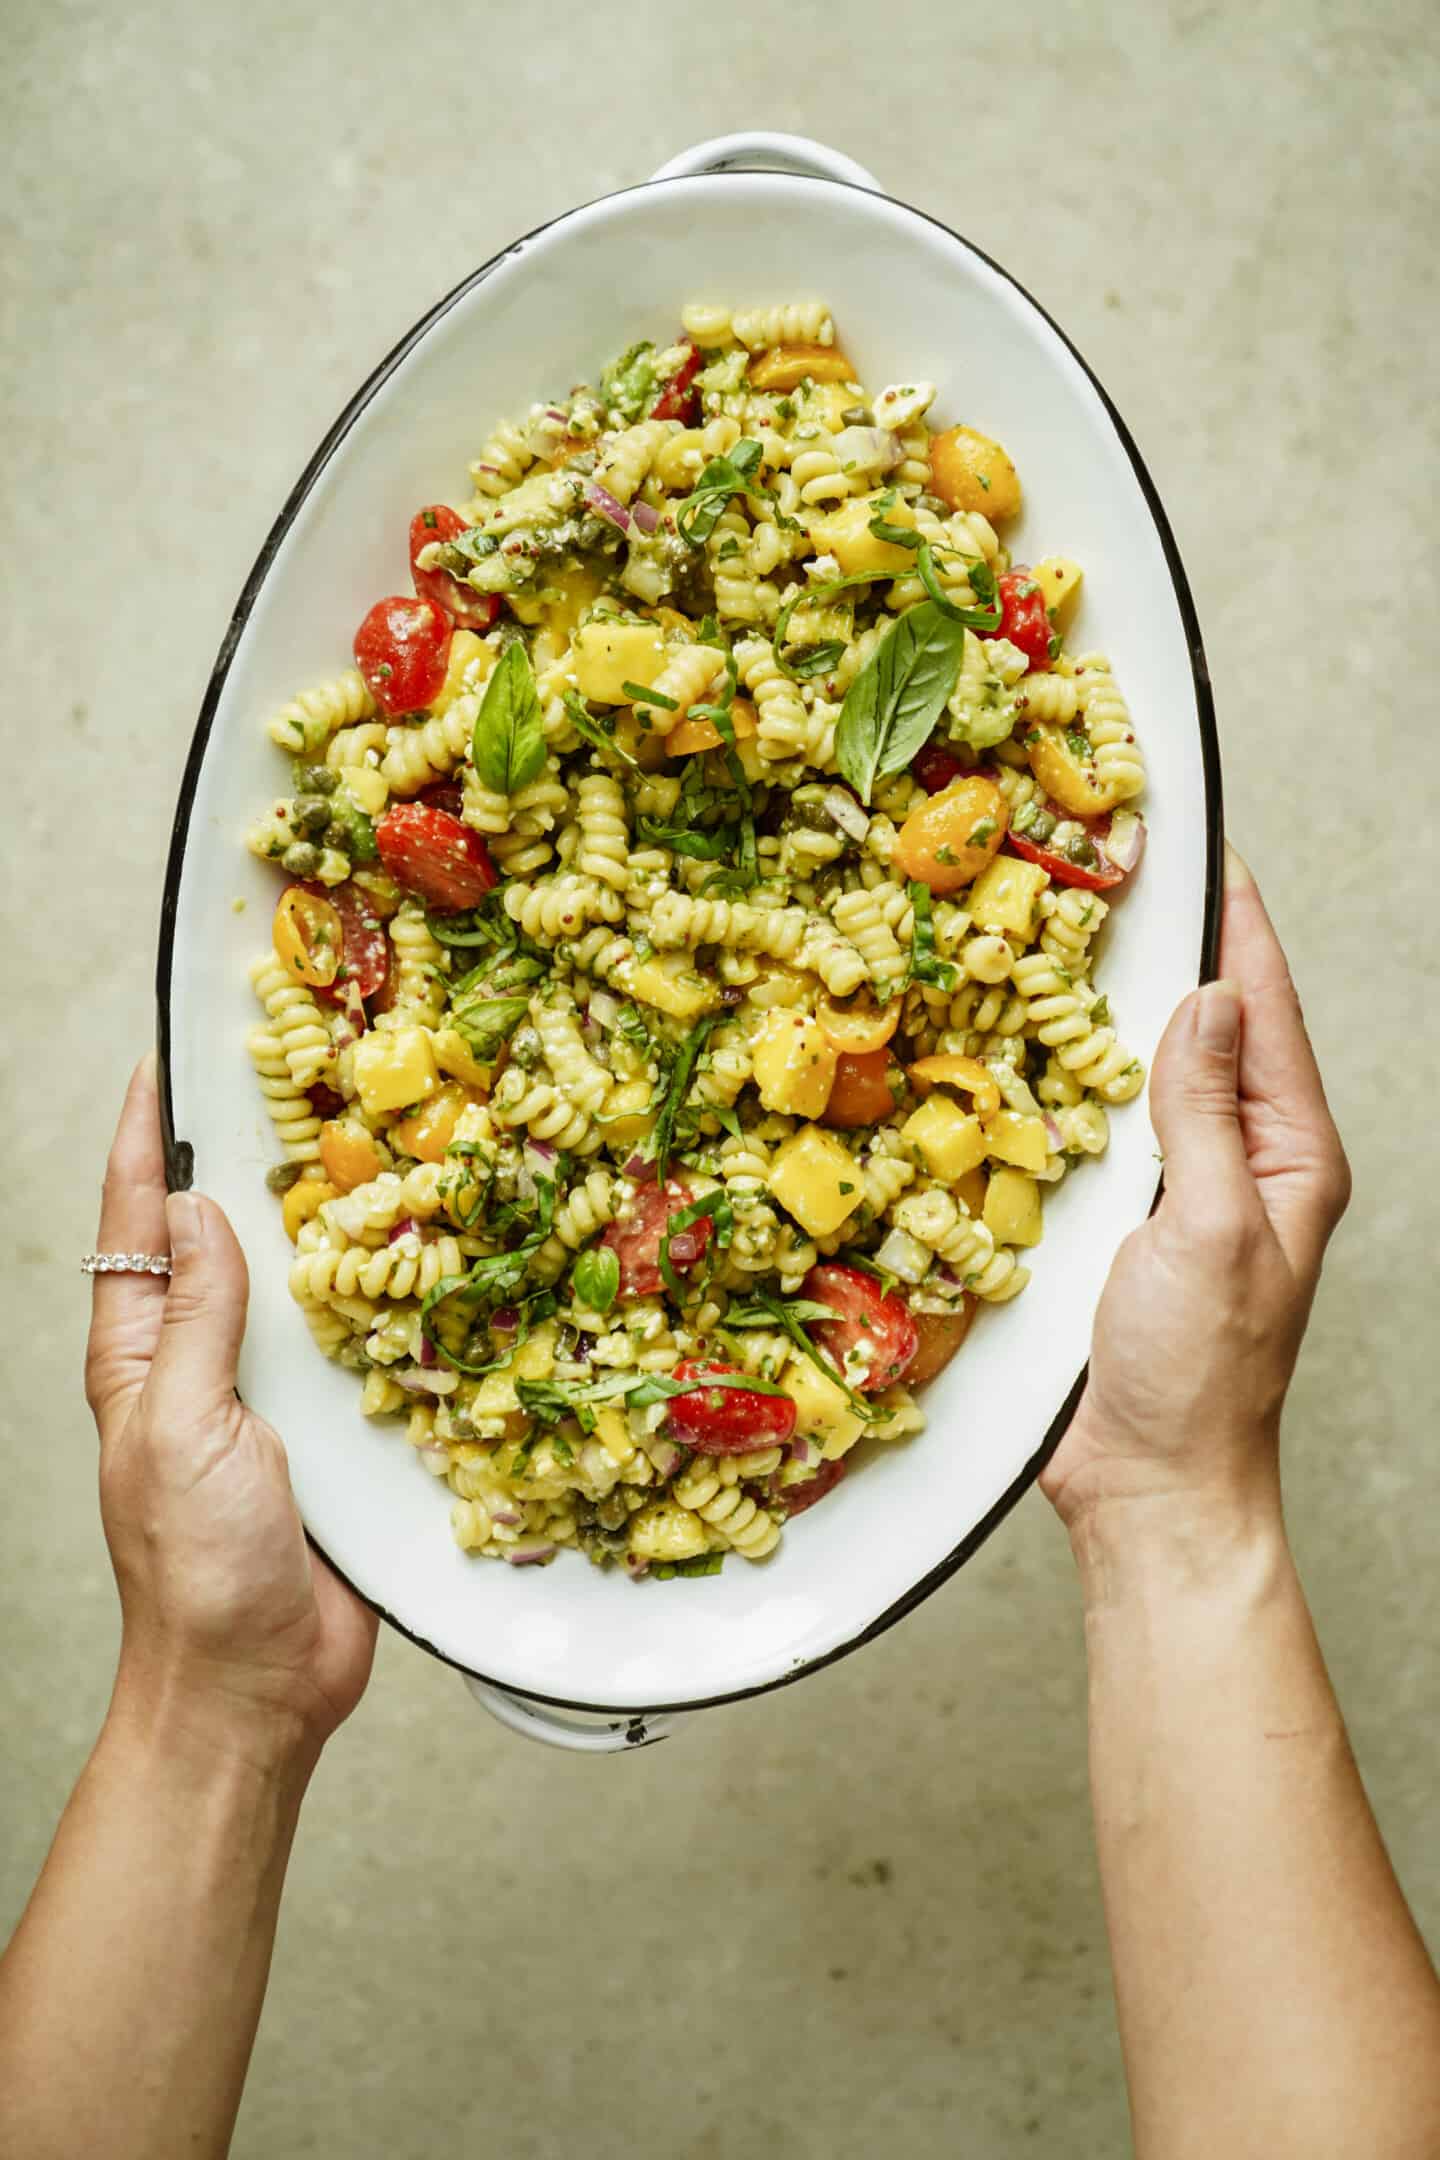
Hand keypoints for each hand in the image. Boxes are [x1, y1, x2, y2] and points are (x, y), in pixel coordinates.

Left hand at [85, 1056, 377, 1773]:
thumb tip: (198, 1212)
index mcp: (142, 1358)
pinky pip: (359, 1348)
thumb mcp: (181, 1429)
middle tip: (287, 1076)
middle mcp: (205, 1365)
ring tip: (366, 1142)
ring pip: (298, 1286)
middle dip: (243, 1159)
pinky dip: (385, 1300)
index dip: (142, 1144)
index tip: (161, 1064)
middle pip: (220, 1241)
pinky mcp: (338, 1433)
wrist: (257, 1688)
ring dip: (326, 1224)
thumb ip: (195, 1322)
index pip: (134, 1228)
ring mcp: (273, 1399)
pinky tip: (427, 1260)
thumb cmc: (194, 1568)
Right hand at [1041, 847, 1350, 1534]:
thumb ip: (1206, 1113)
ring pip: (1154, 1070)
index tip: (1212, 849)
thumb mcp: (1213, 1230)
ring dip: (1121, 1007)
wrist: (1150, 1486)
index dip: (1240, 926)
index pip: (1267, 1011)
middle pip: (1215, 1028)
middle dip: (1180, 947)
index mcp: (1290, 1153)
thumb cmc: (1199, 1376)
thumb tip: (1211, 999)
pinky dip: (1075, 1074)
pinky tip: (1037, 1042)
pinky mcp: (1124, 1219)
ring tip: (1083, 933)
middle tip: (1130, 870)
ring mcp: (1182, 1188)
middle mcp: (1241, 1159)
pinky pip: (1104, 1124)